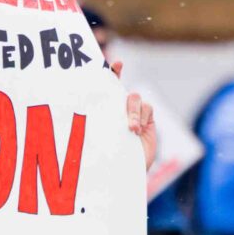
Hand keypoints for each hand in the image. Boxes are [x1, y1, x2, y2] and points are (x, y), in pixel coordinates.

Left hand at [109, 58, 157, 177]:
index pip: (103, 90)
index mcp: (103, 113)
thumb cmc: (108, 159)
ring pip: (134, 98)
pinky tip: (137, 130)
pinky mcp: (147, 119)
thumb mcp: (99, 138)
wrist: (126, 172)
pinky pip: (147, 108)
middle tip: (117, 65)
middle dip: (117, 75)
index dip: (106, 73)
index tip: (105, 61)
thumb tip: (86, 115)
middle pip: (119, 88)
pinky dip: (142, 117)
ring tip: (130, 128)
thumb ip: (99, 121)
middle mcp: (117, 110)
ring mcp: (133, 113)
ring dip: (132, 111)